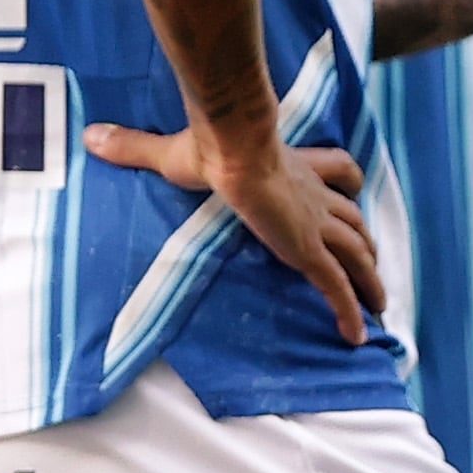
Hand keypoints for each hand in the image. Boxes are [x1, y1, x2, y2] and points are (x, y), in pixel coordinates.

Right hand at [84, 119, 385, 345]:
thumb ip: (134, 147)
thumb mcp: (169, 151)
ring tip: (379, 306)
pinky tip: (358, 336)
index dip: (347, 182)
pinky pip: (338, 287)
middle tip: (372, 266)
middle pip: (354, 219)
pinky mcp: (309, 250)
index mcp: (291, 168)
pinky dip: (351, 311)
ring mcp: (315, 224)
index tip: (354, 195)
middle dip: (365, 243)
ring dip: (371, 280)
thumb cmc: (207, 147)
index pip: (336, 169)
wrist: (230, 149)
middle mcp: (313, 196)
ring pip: (357, 254)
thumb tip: (93, 137)